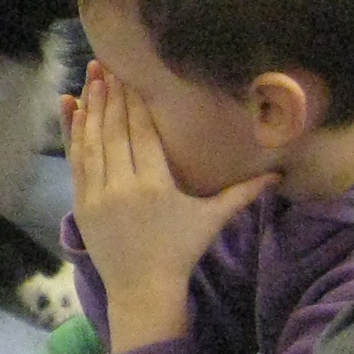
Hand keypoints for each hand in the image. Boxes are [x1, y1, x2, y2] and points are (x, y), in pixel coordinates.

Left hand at [61, 58, 274, 343]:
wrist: (142, 288)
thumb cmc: (181, 251)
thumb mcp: (212, 220)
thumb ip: (244, 193)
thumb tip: (280, 173)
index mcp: (155, 186)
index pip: (142, 134)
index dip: (135, 102)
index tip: (131, 76)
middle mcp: (122, 187)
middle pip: (114, 131)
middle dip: (111, 96)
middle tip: (107, 66)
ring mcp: (97, 195)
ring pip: (91, 142)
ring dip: (90, 108)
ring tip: (90, 79)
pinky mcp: (80, 203)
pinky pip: (75, 161)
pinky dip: (73, 134)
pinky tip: (72, 109)